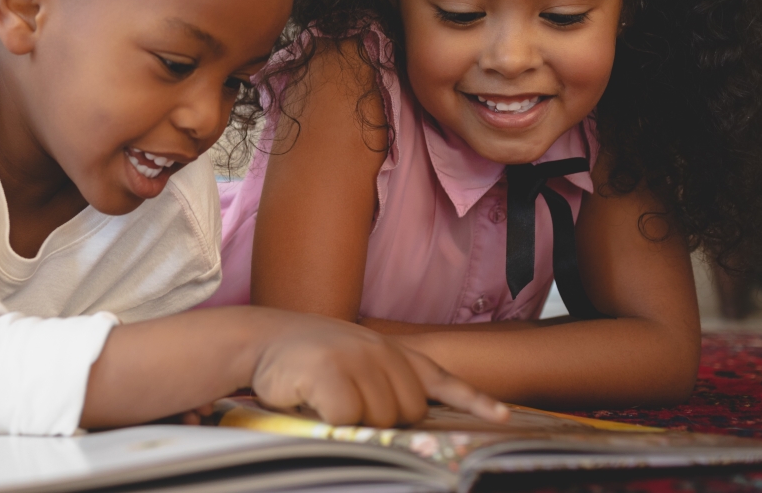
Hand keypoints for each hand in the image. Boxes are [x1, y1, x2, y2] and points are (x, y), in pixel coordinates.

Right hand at [251, 314, 508, 427]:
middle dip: (381, 420)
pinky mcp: (330, 374)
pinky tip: (311, 403)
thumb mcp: (354, 362)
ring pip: (379, 420)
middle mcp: (381, 351)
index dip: (474, 401)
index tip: (503, 418)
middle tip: (344, 403)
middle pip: (408, 413)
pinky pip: (347, 420)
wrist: (258, 339)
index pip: (441, 379)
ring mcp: (357, 359)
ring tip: (323, 398)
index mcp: (391, 352)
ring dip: (352, 422)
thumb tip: (410, 421)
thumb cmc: (306, 360)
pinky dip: (330, 422)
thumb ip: (386, 383)